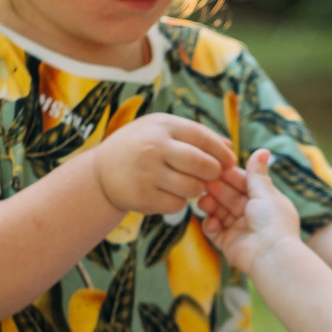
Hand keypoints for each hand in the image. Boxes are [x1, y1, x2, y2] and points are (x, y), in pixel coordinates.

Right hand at [89, 114, 237, 216]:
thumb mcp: (162, 130)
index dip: (221, 152)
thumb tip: (229, 147)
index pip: (203, 138)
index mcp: (162, 127)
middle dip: (214, 173)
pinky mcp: (142, 197)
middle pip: (202, 164)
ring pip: (192, 188)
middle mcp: (154, 148)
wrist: (101, 172)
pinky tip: (169, 194)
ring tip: (189, 184)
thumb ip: (195, 135)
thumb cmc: (140, 146)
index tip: (229, 161)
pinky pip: (177, 205)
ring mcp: (147, 174)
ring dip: (197, 189)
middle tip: (212, 176)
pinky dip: (179, 202)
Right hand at [194, 148, 302, 274]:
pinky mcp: (228, 243)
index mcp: (263, 200)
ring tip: (204, 201)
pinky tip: (212, 221)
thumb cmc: (273, 222)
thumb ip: (258, 173)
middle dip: (217, 189)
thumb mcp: (265, 192)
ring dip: (211, 205)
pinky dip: (211, 224)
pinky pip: (214, 231)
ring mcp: (239, 229)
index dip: (229, 175)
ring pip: (219, 212)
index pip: (242, 182)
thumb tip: (263, 150)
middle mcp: (251, 214)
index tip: (215, 167)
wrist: (271, 255)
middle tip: (204, 182)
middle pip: (228, 196)